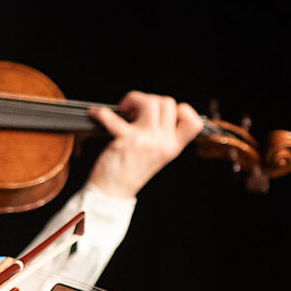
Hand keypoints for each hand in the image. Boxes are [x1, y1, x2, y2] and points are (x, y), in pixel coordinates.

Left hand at [82, 91, 205, 197]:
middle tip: (135, 110)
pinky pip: (113, 117)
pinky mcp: (126, 140)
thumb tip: (154, 105)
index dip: (183, 110)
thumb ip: (162, 133)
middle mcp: (163, 143)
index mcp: (173, 147)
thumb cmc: (131, 170)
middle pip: (168, 103)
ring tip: (124, 110)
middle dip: (149, 99)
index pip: (194, 122)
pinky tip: (96, 114)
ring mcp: (146, 141)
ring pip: (150, 102)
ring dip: (134, 99)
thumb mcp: (157, 153)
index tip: (165, 113)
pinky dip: (101, 113)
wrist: (114, 191)